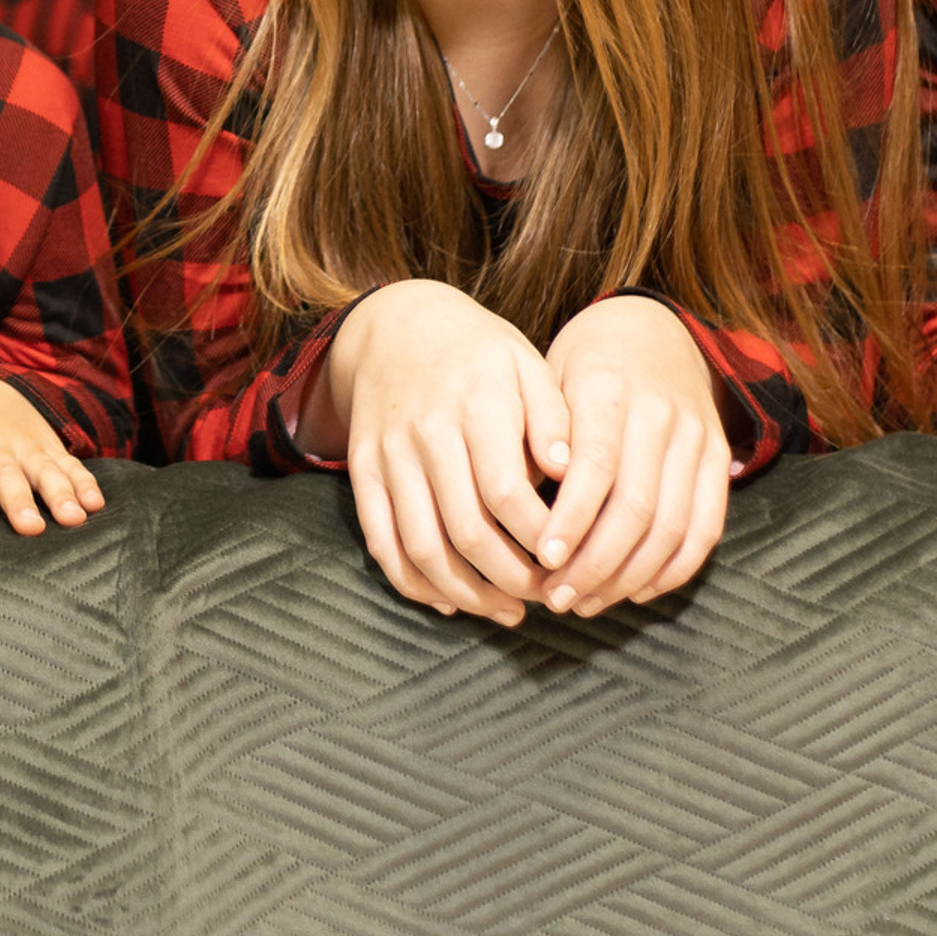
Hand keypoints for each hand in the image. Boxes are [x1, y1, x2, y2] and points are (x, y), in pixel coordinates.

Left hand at [0, 374, 105, 536]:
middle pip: (8, 475)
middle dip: (20, 501)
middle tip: (30, 527)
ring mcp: (27, 446)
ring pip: (45, 470)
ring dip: (60, 494)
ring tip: (73, 517)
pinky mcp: (51, 447)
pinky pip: (71, 464)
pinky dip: (85, 482)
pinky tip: (96, 503)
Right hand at [323, 279, 572, 628]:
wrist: (394, 324)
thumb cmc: (476, 350)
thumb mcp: (524, 362)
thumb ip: (553, 416)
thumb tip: (574, 472)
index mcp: (474, 404)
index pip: (507, 492)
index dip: (543, 539)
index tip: (572, 561)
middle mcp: (426, 433)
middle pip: (467, 530)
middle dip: (514, 579)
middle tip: (549, 598)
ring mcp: (388, 455)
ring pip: (422, 547)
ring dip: (468, 594)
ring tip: (508, 611)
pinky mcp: (362, 471)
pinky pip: (381, 542)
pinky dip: (413, 583)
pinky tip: (451, 601)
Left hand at [535, 295, 732, 616]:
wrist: (653, 329)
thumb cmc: (582, 363)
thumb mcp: (549, 378)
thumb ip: (540, 436)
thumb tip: (519, 511)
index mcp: (609, 389)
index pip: (596, 468)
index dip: (571, 520)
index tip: (542, 558)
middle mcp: (661, 414)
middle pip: (636, 508)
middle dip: (594, 564)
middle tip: (555, 597)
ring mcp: (697, 439)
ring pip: (671, 528)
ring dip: (628, 578)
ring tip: (586, 602)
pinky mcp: (719, 461)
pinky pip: (705, 529)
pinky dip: (672, 570)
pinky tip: (634, 591)